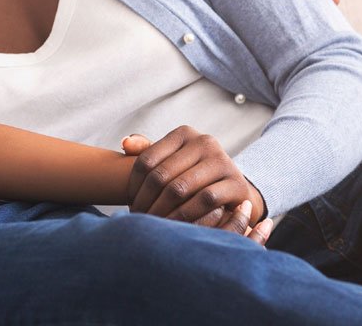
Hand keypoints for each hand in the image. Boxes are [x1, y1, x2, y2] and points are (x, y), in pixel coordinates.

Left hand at [122, 130, 271, 245]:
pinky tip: (175, 228)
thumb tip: (125, 144)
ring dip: (162, 211)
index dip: (134, 185)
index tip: (129, 202)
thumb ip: (147, 152)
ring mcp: (222, 161)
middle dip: (146, 201)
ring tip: (152, 225)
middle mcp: (204, 141)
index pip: (147, 159)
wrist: (234, 193)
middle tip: (138, 219)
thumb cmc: (193, 177)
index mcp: (184, 133)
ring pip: (180, 188)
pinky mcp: (236, 183)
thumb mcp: (171, 161)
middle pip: (161, 175)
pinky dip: (185, 216)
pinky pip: (204, 201)